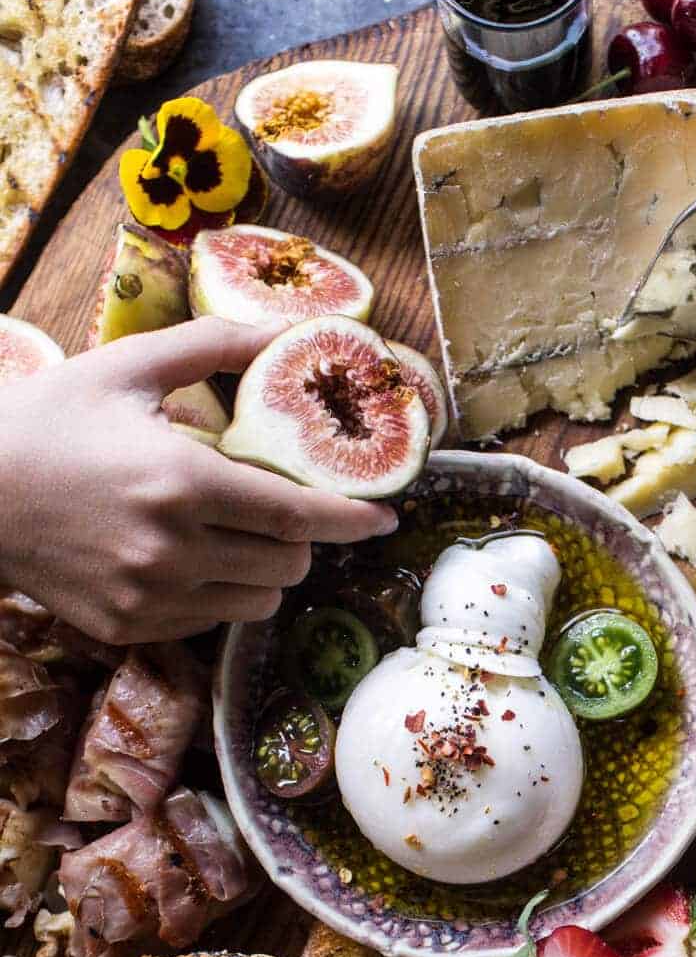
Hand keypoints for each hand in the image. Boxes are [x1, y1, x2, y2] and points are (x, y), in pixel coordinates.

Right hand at [0, 317, 396, 644]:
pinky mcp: (129, 627)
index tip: (385, 520)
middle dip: (303, 540)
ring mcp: (150, 597)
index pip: (298, 514)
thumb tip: (284, 330)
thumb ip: (213, 347)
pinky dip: (219, 594)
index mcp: (183, 483)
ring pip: (257, 601)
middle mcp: (173, 549)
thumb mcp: (127, 368)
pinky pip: (210, 622)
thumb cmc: (49, 421)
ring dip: (266, 572)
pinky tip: (191, 559)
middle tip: (285, 511)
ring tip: (239, 536)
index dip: (352, 519)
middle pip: (289, 564)